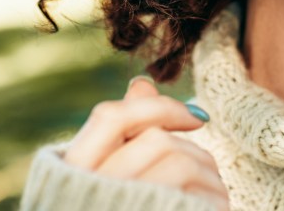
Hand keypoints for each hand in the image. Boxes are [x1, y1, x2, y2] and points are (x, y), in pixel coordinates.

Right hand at [64, 77, 228, 209]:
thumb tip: (142, 84)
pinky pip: (193, 198)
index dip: (158, 108)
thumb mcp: (104, 184)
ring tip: (216, 196)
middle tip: (208, 171)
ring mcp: (120, 209)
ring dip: (208, 175)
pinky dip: (211, 199)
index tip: (197, 117)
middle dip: (192, 152)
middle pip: (156, 143)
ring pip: (179, 164)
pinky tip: (216, 208)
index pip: (112, 118)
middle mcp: (89, 192)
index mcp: (67, 179)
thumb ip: (122, 137)